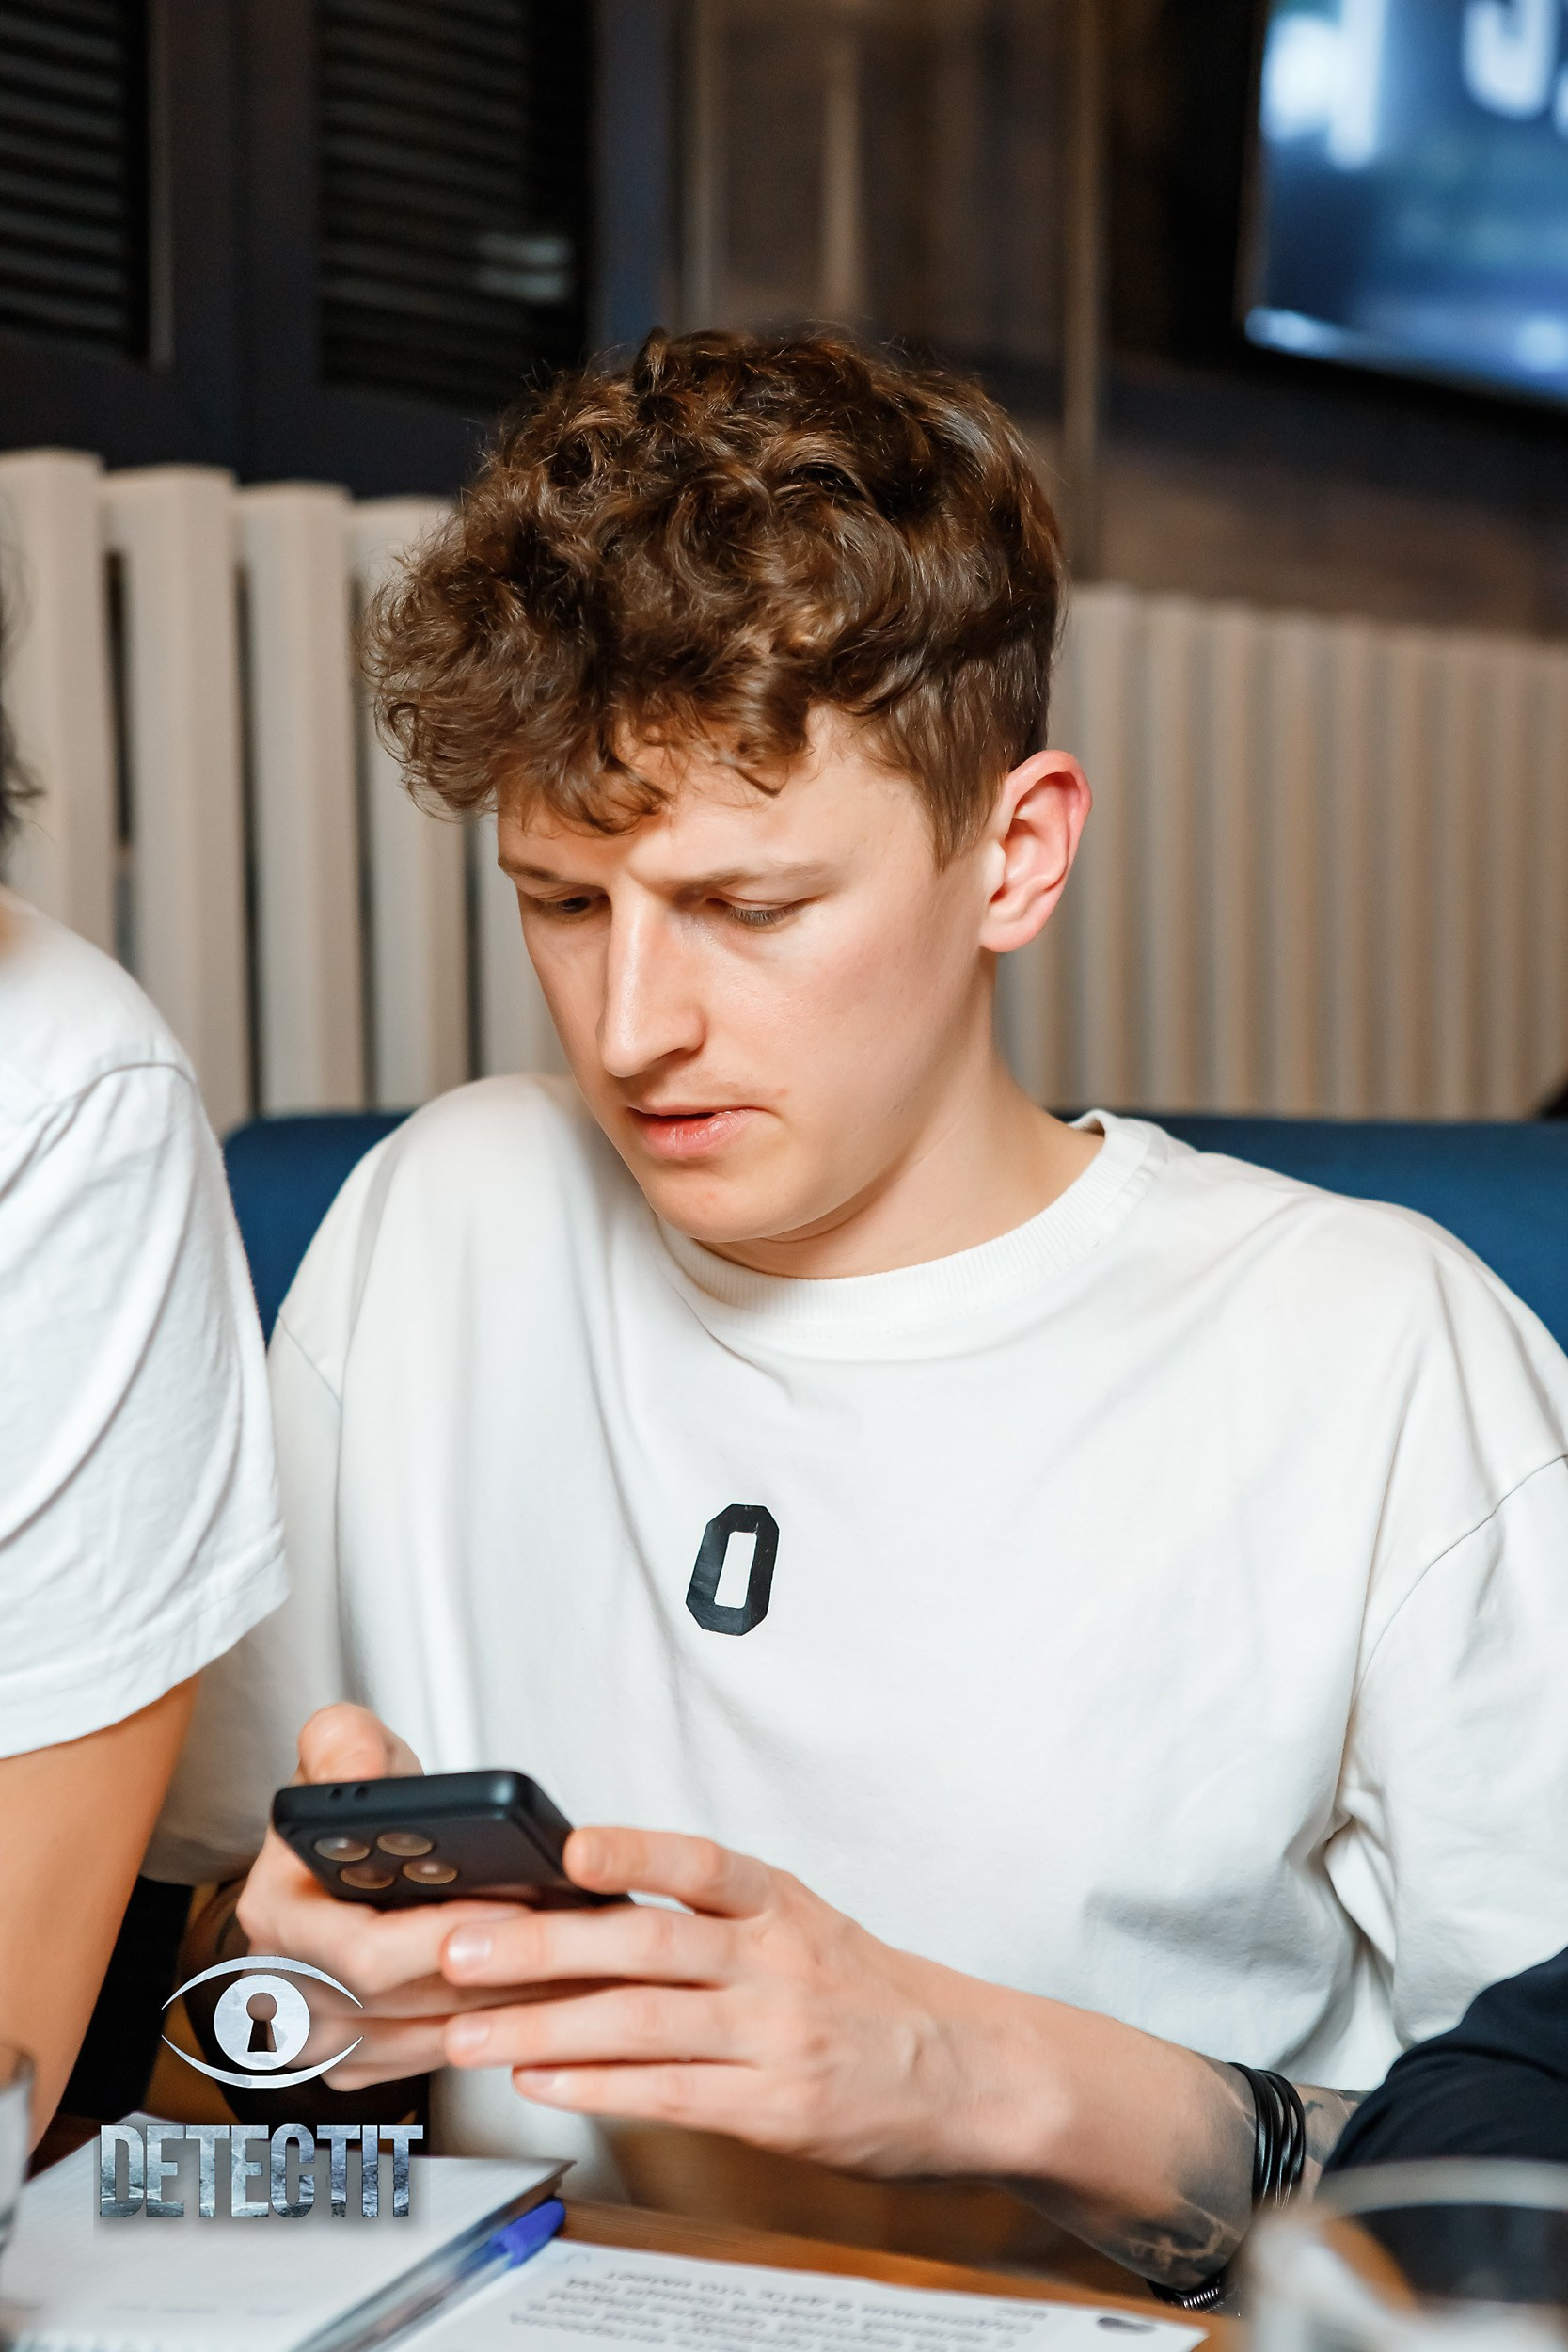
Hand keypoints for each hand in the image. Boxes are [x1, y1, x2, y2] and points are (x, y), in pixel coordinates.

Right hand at [233, 1704, 538, 2088]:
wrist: (332, 1871)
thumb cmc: (342, 1817)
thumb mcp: (339, 1748)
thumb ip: (343, 1742)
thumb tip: (357, 1770)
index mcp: (278, 1912)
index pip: (362, 1949)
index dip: (443, 1934)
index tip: (514, 1903)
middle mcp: (288, 1985)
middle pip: (404, 2002)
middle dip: (495, 1968)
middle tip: (568, 1936)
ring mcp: (321, 2034)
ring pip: (429, 2037)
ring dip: (511, 2005)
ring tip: (579, 1961)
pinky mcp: (357, 2062)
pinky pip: (436, 2058)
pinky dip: (498, 2029)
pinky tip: (550, 1993)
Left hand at [437, 1826, 1048, 2177]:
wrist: (969, 2071)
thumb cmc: (871, 1997)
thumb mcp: (801, 1927)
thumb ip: (708, 1917)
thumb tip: (586, 1904)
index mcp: (780, 1904)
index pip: (699, 1863)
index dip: (634, 1852)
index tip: (569, 1847)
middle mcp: (777, 1962)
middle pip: (648, 1945)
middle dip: (542, 1946)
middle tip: (462, 1947)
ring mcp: (776, 2037)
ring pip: (643, 2023)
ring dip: (542, 2026)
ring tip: (469, 2030)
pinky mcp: (775, 2108)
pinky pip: (670, 2093)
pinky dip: (596, 2085)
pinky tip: (542, 2078)